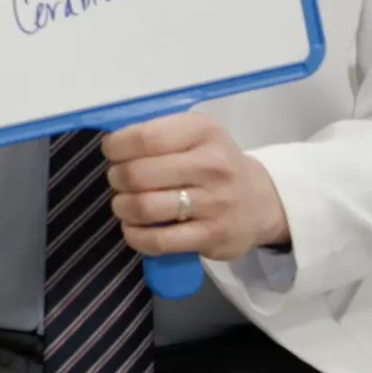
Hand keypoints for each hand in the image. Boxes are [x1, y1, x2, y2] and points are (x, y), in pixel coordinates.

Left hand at [103, 112, 289, 259]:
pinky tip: (134, 228)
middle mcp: (212, 165)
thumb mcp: (194, 135)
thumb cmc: (214, 163)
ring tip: (125, 204)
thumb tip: (111, 143)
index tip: (112, 153)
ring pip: (144, 207)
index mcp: (203, 131)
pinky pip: (158, 240)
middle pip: (138, 174)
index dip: (116, 147)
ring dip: (122, 207)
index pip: (145, 138)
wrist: (261, 201)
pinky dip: (135, 235)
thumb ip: (156, 134)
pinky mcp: (213, 236)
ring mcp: (215, 203)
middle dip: (117, 178)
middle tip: (119, 180)